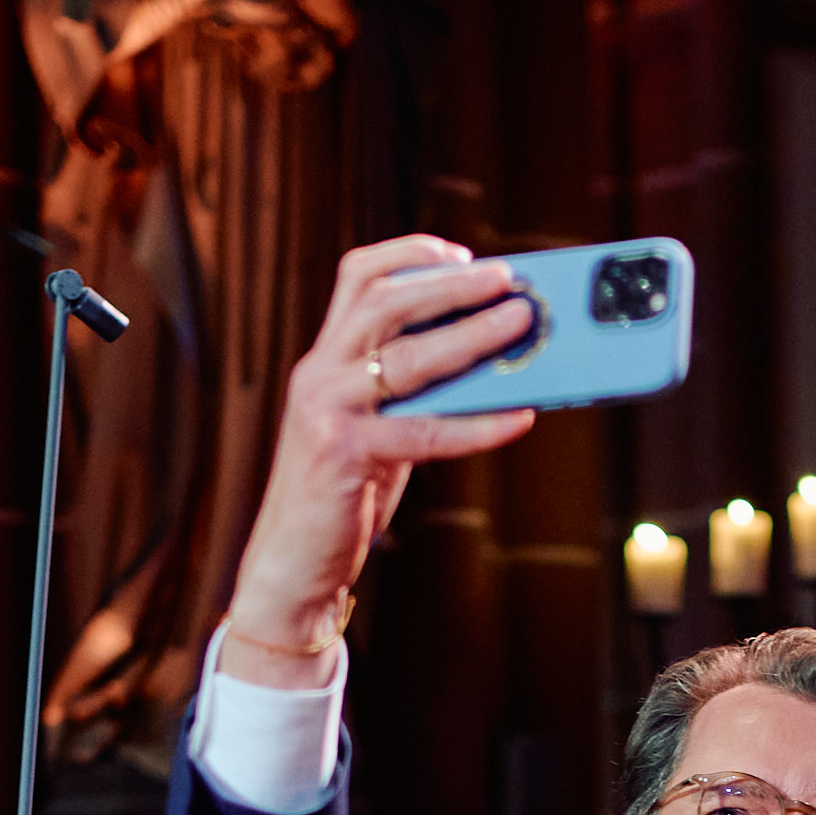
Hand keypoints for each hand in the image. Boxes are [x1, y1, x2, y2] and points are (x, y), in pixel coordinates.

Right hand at [220, 238, 541, 664]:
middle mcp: (320, 373)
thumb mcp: (380, 429)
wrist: (293, 560)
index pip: (359, 277)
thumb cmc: (345, 493)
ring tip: (520, 325)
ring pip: (407, 357)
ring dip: (472, 336)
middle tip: (507, 279)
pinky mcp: (342, 453)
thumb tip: (495, 366)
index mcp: (326, 358)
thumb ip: (418, 394)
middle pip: (385, 300)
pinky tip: (521, 418)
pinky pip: (425, 432)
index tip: (463, 254)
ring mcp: (326, 410)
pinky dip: (479, 424)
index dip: (411, 255)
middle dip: (452, 285)